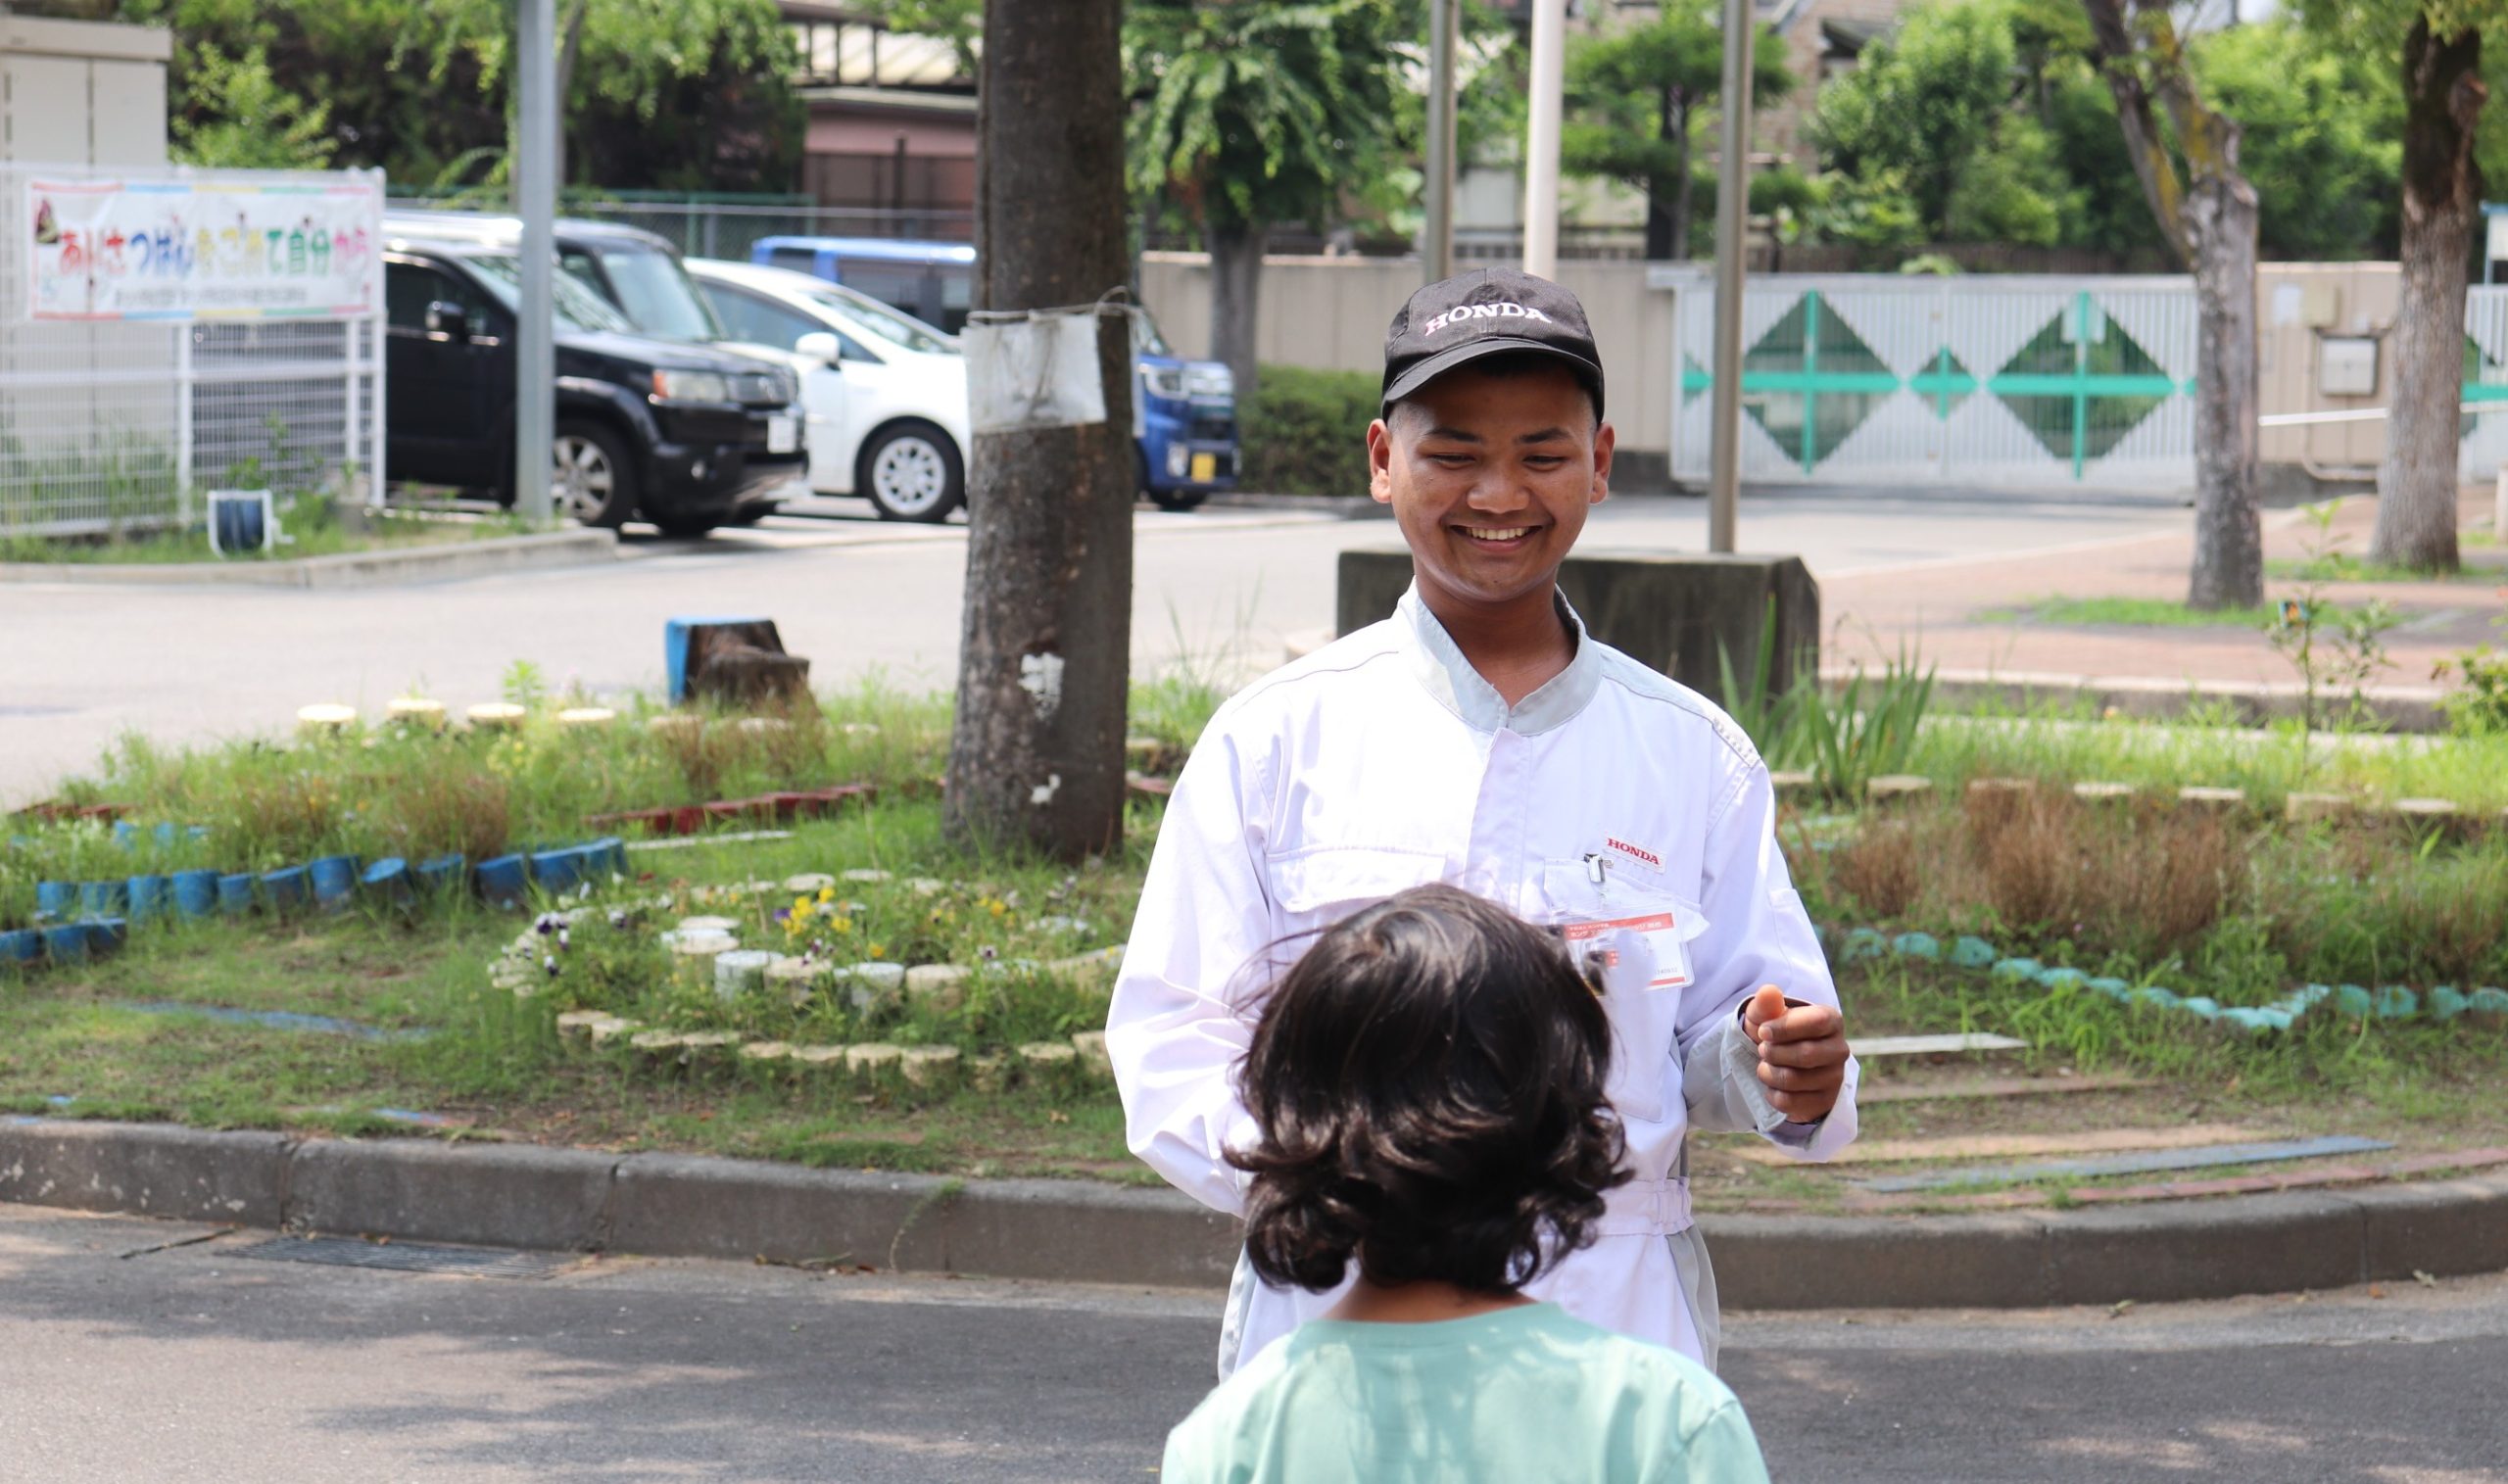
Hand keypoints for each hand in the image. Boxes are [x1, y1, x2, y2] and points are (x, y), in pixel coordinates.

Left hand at [1743, 985, 1848, 1123]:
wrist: (1782, 1063)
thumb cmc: (1776, 1032)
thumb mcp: (1767, 1015)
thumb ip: (1767, 1004)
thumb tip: (1769, 992)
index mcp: (1831, 1020)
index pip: (1816, 1022)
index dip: (1785, 1028)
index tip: (1763, 1031)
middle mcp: (1840, 1050)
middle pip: (1806, 1055)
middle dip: (1774, 1053)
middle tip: (1762, 1050)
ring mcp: (1835, 1078)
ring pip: (1795, 1080)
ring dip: (1769, 1074)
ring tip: (1765, 1066)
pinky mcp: (1824, 1102)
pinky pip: (1791, 1102)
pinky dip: (1772, 1095)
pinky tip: (1773, 1085)